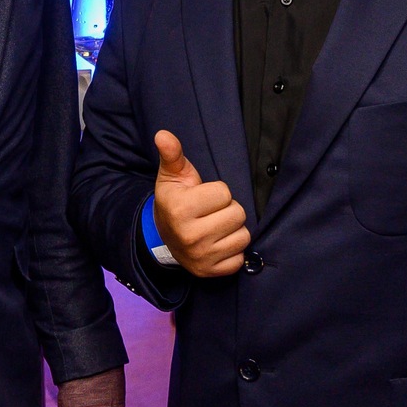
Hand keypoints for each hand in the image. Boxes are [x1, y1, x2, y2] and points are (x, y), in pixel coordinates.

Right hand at [152, 129, 248, 276]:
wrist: (164, 238)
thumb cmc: (174, 201)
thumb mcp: (172, 177)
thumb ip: (173, 154)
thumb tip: (163, 134)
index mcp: (181, 209)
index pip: (224, 193)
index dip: (217, 192)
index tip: (202, 198)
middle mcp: (190, 236)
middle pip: (237, 214)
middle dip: (228, 210)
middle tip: (210, 213)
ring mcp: (201, 257)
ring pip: (243, 236)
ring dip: (233, 230)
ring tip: (215, 227)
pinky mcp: (210, 272)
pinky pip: (240, 258)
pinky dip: (233, 251)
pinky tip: (218, 244)